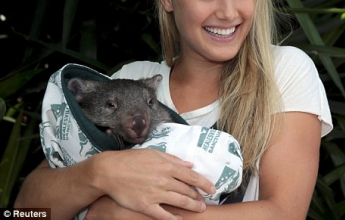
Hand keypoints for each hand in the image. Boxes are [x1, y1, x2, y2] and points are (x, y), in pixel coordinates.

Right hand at [90, 148, 214, 218]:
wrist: (110, 171)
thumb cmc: (131, 159)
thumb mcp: (154, 153)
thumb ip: (173, 159)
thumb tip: (189, 164)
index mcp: (168, 166)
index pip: (192, 176)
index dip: (204, 183)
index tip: (212, 188)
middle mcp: (165, 180)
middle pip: (188, 191)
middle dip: (199, 197)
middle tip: (205, 200)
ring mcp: (156, 194)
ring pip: (180, 202)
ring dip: (192, 206)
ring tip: (200, 209)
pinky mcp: (146, 206)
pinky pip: (163, 215)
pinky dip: (174, 218)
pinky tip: (180, 219)